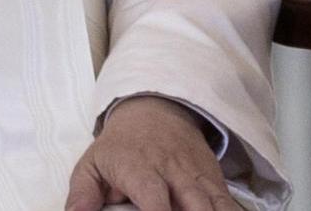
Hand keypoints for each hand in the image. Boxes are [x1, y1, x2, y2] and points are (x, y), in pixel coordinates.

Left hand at [64, 96, 236, 210]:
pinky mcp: (213, 179)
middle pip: (193, 204)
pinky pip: (228, 202)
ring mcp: (196, 176)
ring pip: (215, 203)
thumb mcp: (92, 165)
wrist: (155, 110)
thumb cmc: (120, 146)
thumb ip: (82, 195)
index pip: (152, 197)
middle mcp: (172, 172)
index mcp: (139, 169)